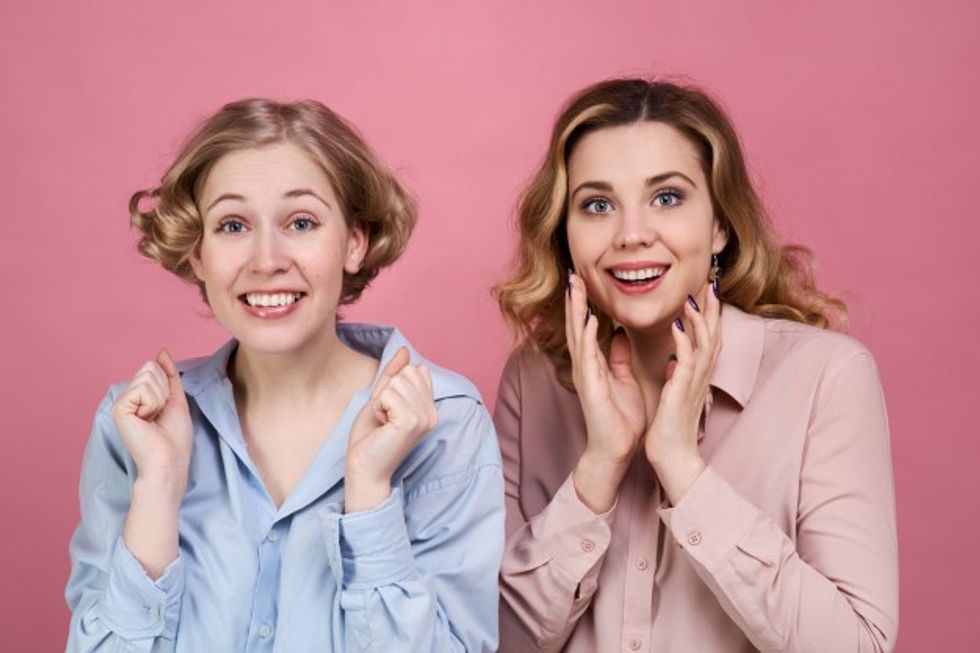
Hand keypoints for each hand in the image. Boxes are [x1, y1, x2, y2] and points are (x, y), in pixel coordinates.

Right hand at [115, 349, 191, 577]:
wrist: (169, 459)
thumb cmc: (175, 437)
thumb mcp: (176, 399)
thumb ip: (169, 375)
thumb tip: (162, 352)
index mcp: (139, 395)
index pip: (153, 367)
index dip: (166, 384)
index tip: (164, 408)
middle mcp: (127, 397)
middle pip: (149, 368)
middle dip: (163, 390)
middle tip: (159, 415)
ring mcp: (121, 403)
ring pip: (147, 377)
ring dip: (159, 398)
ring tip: (154, 419)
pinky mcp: (119, 409)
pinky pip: (143, 389)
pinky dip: (152, 404)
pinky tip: (146, 420)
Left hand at [344, 347, 437, 512]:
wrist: (364, 468)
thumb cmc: (370, 438)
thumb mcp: (381, 398)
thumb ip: (393, 375)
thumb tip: (404, 350)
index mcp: (430, 407)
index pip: (416, 370)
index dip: (394, 385)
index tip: (390, 411)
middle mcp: (432, 412)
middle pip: (406, 373)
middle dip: (386, 392)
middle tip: (384, 418)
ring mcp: (424, 417)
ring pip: (397, 382)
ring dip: (381, 401)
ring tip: (383, 423)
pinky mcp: (411, 421)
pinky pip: (388, 394)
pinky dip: (378, 407)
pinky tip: (382, 426)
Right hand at [567, 272, 645, 511]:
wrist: (616, 449)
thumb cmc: (620, 418)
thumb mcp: (623, 379)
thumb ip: (619, 357)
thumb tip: (621, 335)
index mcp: (594, 363)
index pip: (586, 327)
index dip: (584, 303)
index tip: (584, 280)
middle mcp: (585, 365)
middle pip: (577, 325)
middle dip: (575, 299)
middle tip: (573, 273)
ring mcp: (585, 375)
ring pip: (578, 335)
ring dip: (576, 311)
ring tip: (575, 287)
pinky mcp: (589, 386)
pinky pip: (588, 356)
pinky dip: (588, 336)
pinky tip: (589, 319)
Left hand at [644, 283, 720, 503]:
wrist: (672, 456)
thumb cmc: (671, 427)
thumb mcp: (675, 395)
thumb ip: (678, 376)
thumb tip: (675, 361)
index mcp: (697, 375)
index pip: (707, 338)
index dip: (709, 315)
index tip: (707, 291)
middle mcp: (700, 376)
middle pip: (712, 335)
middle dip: (712, 309)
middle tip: (712, 282)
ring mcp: (694, 383)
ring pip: (703, 344)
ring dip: (699, 319)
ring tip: (694, 296)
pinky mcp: (682, 392)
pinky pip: (686, 362)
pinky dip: (683, 343)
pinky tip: (678, 326)